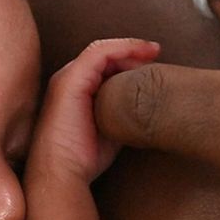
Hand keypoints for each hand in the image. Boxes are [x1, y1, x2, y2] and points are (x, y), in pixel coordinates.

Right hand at [28, 39, 158, 185]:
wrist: (61, 172)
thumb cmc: (83, 157)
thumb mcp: (111, 127)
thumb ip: (122, 112)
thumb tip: (145, 103)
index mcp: (75, 90)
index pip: (103, 65)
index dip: (129, 60)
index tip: (154, 64)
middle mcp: (68, 79)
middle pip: (103, 55)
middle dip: (132, 51)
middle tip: (157, 53)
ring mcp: (68, 78)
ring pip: (102, 50)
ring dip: (130, 47)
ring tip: (153, 51)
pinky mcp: (71, 80)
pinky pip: (99, 53)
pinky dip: (122, 48)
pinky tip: (141, 52)